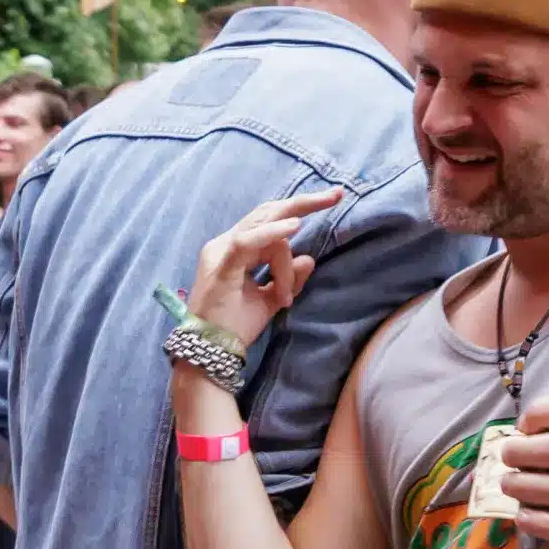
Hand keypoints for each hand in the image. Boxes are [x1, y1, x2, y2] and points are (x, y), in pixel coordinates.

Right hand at [185, 189, 343, 348]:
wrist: (213, 352)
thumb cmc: (235, 328)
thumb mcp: (270, 300)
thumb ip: (288, 278)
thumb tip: (310, 259)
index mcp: (234, 250)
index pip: (268, 221)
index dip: (298, 210)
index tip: (333, 199)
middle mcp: (225, 244)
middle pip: (267, 213)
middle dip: (303, 203)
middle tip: (335, 195)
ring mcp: (221, 252)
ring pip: (264, 230)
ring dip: (285, 257)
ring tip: (287, 288)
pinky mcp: (221, 265)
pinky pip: (247, 241)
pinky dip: (270, 233)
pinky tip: (293, 228)